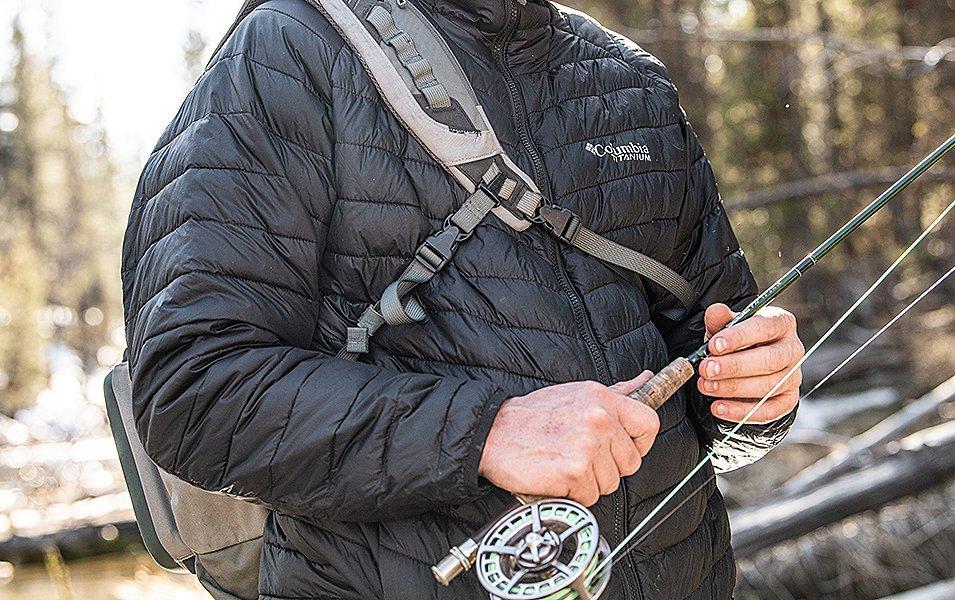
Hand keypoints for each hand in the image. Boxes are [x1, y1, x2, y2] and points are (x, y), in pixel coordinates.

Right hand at [479, 373, 658, 505]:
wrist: (492, 433)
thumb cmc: (531, 416)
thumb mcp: (576, 393)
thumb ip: (616, 392)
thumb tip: (646, 379)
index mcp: (602, 399)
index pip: (649, 424)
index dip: (640, 443)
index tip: (624, 448)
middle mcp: (599, 420)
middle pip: (631, 462)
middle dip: (609, 467)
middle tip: (580, 457)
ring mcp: (587, 447)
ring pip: (610, 483)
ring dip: (589, 482)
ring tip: (565, 464)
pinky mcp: (573, 472)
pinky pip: (590, 497)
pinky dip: (573, 494)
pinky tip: (556, 476)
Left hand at [698, 303, 803, 423]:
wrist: (746, 362)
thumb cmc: (737, 341)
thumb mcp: (726, 328)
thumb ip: (720, 320)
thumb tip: (715, 311)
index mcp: (781, 323)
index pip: (765, 327)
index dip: (739, 337)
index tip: (714, 345)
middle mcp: (792, 349)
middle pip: (770, 360)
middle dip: (734, 366)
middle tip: (707, 369)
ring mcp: (793, 375)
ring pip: (769, 386)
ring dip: (733, 388)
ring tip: (706, 386)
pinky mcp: (789, 399)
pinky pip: (769, 410)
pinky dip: (742, 411)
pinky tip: (719, 407)